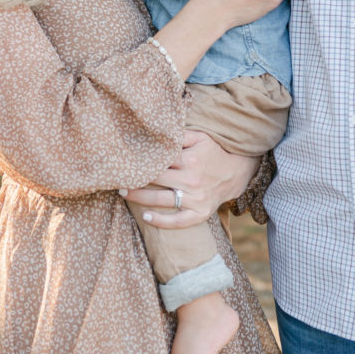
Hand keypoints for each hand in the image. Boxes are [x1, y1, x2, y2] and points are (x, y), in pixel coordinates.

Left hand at [119, 131, 258, 228]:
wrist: (237, 171)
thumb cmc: (213, 151)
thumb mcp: (200, 137)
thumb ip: (180, 135)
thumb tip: (156, 132)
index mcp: (190, 159)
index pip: (159, 161)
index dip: (141, 161)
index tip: (124, 161)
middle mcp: (192, 179)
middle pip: (156, 180)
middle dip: (135, 179)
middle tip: (117, 177)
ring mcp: (197, 198)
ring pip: (162, 200)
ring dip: (140, 197)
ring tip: (124, 193)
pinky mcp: (201, 213)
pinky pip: (179, 221)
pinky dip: (162, 221)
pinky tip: (146, 217)